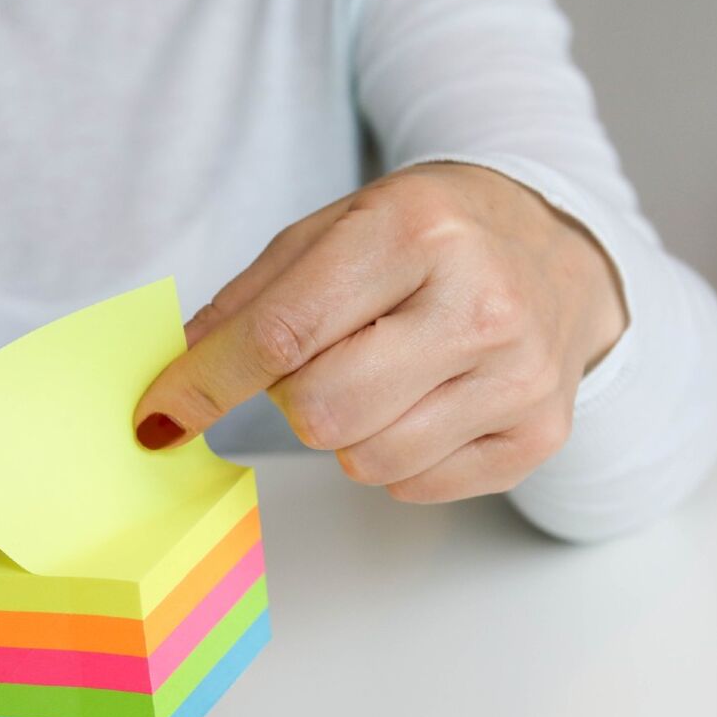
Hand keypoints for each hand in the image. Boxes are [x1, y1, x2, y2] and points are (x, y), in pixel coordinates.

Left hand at [134, 163, 626, 501]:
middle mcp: (479, 303)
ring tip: (384, 375)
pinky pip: (413, 486)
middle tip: (325, 361)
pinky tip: (427, 399)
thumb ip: (249, 302)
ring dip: (347, 431)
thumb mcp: (333, 230)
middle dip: (295, 399)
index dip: (206, 385)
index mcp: (414, 231)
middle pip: (320, 413)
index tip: (158, 418)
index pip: (281, 334)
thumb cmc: (429, 239)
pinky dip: (396, 455)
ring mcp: (517, 376)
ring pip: (365, 462)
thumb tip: (173, 382)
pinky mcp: (537, 434)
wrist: (558, 250)